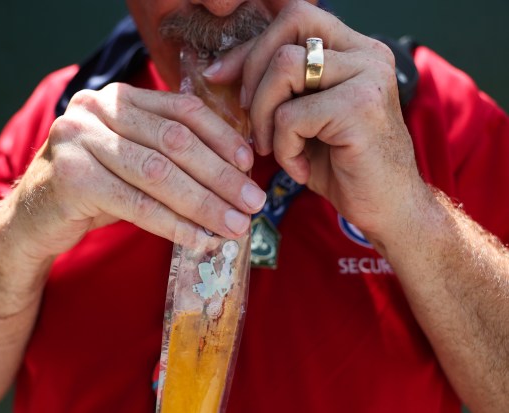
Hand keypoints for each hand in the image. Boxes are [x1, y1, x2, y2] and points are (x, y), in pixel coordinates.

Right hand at [12, 83, 265, 259]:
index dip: (222, 137)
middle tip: (253, 203)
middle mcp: (96, 107)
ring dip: (204, 204)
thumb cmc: (94, 187)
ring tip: (235, 226)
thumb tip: (236, 172)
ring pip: (158, 173)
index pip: (182, 110)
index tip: (249, 165)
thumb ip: (172, 154)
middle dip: (221, 176)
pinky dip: (174, 224)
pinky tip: (200, 239)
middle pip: (175, 142)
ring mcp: (79, 138)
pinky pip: (137, 204)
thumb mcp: (134, 159)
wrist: (33, 218)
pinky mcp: (71, 176)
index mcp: (118, 96)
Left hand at [205, 0, 427, 241]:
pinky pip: (291, 116)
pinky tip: (298, 168)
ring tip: (274, 149)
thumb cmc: (342, 166)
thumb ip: (279, 87)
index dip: (252, 45)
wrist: (387, 210)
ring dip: (264, 115)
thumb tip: (222, 69)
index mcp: (354, 50)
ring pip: (284, 67)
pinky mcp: (360, 108)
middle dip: (252, 73)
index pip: (295, 17)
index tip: (221, 76)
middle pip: (288, 27)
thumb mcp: (304, 119)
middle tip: (252, 121)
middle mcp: (367, 54)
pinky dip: (283, 148)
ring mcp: (368, 77)